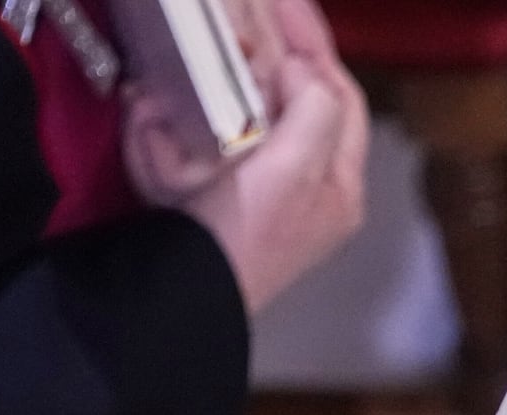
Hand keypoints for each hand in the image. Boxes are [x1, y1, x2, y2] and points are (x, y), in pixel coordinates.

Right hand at [135, 0, 369, 313]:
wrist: (182, 294)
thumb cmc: (245, 238)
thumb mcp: (294, 170)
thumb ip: (313, 112)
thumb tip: (301, 73)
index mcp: (339, 185)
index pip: (341, 97)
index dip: (317, 48)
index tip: (287, 6)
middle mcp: (306, 190)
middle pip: (301, 102)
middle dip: (275, 56)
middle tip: (252, 13)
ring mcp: (260, 193)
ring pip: (250, 116)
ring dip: (228, 79)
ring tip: (215, 47)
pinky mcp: (213, 197)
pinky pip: (201, 140)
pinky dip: (184, 115)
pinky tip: (165, 97)